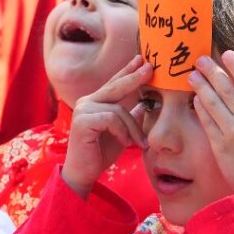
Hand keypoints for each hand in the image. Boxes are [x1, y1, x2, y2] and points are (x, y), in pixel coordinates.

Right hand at [62, 55, 150, 198]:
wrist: (84, 173)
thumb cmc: (100, 154)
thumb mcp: (122, 133)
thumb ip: (130, 118)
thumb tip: (144, 104)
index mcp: (95, 102)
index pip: (114, 83)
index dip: (127, 71)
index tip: (141, 60)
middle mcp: (86, 102)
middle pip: (115, 86)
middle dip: (134, 77)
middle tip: (150, 69)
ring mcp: (82, 110)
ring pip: (118, 109)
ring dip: (132, 128)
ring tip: (138, 144)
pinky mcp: (82, 121)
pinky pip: (111, 119)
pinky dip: (122, 132)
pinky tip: (123, 142)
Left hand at [188, 51, 233, 191]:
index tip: (226, 55)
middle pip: (228, 88)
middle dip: (212, 71)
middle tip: (200, 59)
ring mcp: (233, 133)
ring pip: (214, 102)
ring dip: (202, 86)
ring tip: (192, 74)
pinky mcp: (219, 146)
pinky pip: (207, 121)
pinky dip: (200, 108)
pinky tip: (194, 99)